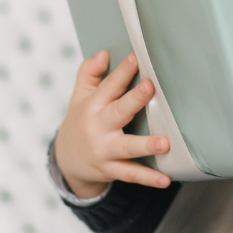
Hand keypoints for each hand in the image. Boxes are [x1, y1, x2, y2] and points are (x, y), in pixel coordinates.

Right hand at [54, 50, 170, 197]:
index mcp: (92, 106)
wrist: (66, 161)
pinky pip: (131, 174)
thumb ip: (89, 72)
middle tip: (150, 87)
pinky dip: (148, 179)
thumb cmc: (81, 121)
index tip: (136, 57)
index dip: (122, 71)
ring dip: (145, 145)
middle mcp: (97, 127)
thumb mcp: (80, 96)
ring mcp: (104, 150)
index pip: (109, 85)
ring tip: (165, 143)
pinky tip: (166, 180)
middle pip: (117, 111)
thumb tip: (103, 53)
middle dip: (134, 100)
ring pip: (126, 148)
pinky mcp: (110, 170)